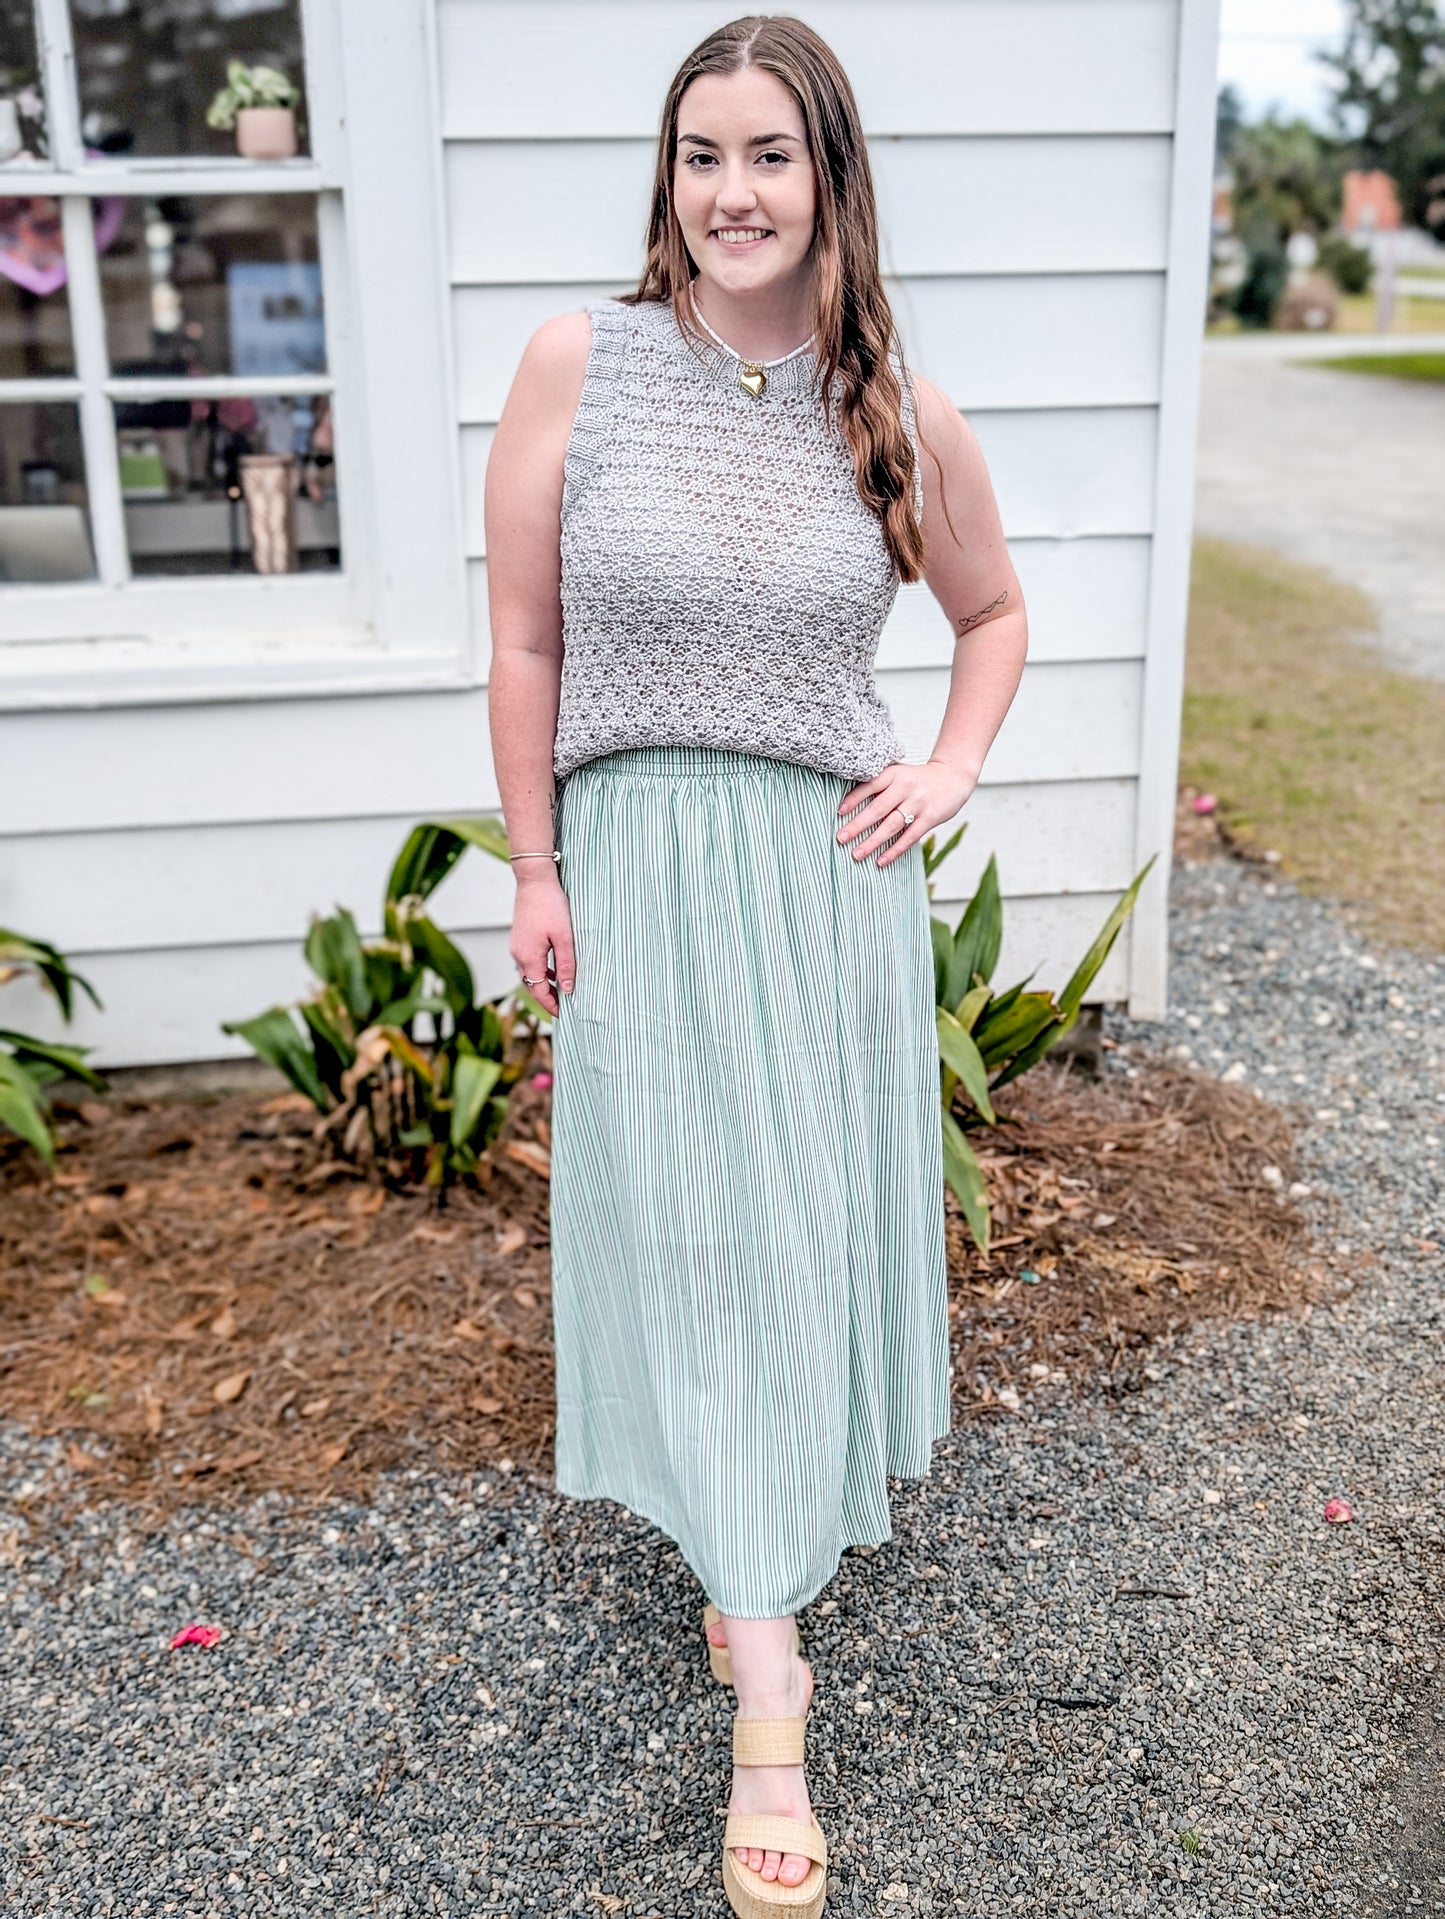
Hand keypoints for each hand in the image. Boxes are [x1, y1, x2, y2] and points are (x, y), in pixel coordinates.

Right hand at [510, 872, 574, 1015]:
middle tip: (562, 1008)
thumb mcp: (565, 937)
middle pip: (532, 985)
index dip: (551, 1005)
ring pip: (529, 973)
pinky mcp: (519, 937)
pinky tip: (553, 970)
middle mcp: (518, 954)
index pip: (539, 991)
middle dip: (546, 997)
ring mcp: (517, 945)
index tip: (562, 1015)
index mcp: (528, 958)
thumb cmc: (551, 905)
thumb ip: (566, 965)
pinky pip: (529, 961)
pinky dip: (540, 970)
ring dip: (543, 984)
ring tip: (559, 992)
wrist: (534, 880)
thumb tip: (567, 989)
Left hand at [835, 757, 977, 866]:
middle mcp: (905, 787)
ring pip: (891, 825)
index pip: (870, 786)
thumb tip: (848, 804)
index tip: (839, 813)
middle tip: (840, 838)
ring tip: (856, 854)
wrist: (952, 778)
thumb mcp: (899, 774)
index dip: (854, 799)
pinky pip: (909, 837)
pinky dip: (894, 850)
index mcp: (894, 774)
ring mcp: (918, 803)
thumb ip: (879, 785)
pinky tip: (881, 861)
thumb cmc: (917, 780)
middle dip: (857, 825)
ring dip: (872, 841)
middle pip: (878, 809)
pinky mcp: (930, 818)